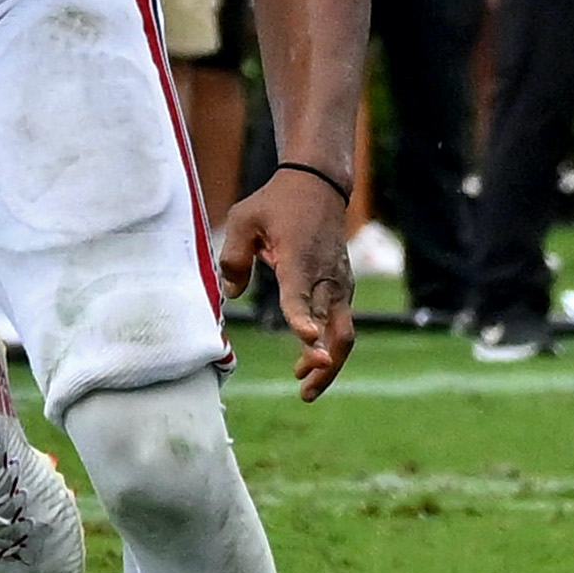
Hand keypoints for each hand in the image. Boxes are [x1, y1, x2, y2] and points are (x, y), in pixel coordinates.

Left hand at [217, 165, 357, 399]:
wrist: (320, 183)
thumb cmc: (277, 203)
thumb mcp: (244, 219)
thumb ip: (232, 257)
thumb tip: (229, 295)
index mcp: (299, 260)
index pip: (301, 297)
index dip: (303, 320)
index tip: (307, 342)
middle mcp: (326, 276)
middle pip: (335, 329)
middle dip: (322, 361)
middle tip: (303, 388)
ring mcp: (339, 282)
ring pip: (344, 333)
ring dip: (328, 362)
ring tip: (304, 388)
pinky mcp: (343, 286)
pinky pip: (342, 324)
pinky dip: (330, 346)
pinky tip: (311, 359)